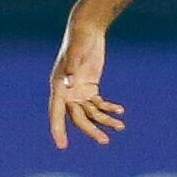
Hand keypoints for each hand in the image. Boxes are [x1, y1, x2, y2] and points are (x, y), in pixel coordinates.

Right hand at [49, 21, 126, 148]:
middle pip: (78, 118)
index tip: (62, 146)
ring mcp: (79, 92)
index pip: (56, 113)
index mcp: (58, 87)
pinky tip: (120, 111)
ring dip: (105, 120)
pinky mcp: (90, 88)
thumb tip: (67, 83)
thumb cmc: (78, 40)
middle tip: (104, 141)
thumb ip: (71, 67)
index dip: (58, 130)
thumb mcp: (75, 52)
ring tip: (120, 126)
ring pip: (91, 113)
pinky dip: (109, 108)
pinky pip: (99, 104)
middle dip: (91, 130)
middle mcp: (67, 93)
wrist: (87, 30)